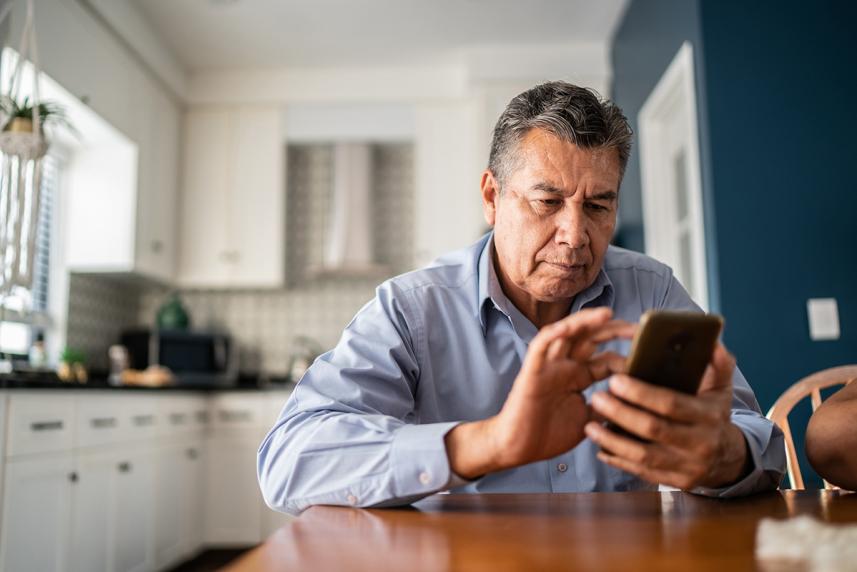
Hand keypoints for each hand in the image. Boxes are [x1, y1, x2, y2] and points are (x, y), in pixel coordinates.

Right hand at [445, 307, 631, 478]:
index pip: (607, 358)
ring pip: (567, 333)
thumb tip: (636, 402)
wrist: (518, 449)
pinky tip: (569, 326)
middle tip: (638, 329)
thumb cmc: (549, 435)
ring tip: (608, 314)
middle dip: (614, 330)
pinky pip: (541, 345)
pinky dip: (554, 333)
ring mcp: (549, 366)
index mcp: (580, 377)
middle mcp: (566, 366)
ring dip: (586, 322)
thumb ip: (607, 407)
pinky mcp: (532, 370)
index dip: (628, 355)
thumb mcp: (589, 420)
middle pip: (591, 338)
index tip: (650, 355)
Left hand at [584, 343, 749, 489]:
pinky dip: (619, 460)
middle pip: (653, 429)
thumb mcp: (722, 389)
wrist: (728, 458)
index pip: (671, 404)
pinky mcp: (675, 481)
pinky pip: (642, 472)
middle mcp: (699, 443)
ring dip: (612, 441)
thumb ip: (718, 364)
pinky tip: (599, 448)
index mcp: (709, 416)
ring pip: (643, 455)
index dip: (641, 393)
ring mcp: (687, 466)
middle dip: (621, 413)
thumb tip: (712, 341)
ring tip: (589, 426)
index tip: (615, 380)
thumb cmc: (714, 415)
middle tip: (596, 397)